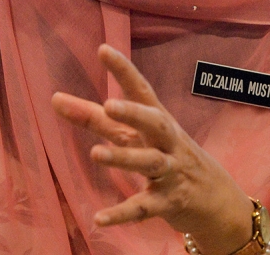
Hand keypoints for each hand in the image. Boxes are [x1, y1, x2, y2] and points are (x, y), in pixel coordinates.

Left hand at [51, 44, 253, 254]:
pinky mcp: (167, 202)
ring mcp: (169, 172)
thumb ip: (93, 117)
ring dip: (123, 158)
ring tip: (96, 153)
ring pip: (149, 162)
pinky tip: (98, 219)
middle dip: (134, 113)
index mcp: (157, 119)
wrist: (215, 199)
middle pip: (154, 122)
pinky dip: (121, 213)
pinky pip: (143, 207)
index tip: (103, 50)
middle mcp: (166, 141)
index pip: (140, 90)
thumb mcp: (133, 134)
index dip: (123, 70)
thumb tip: (54, 98)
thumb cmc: (165, 153)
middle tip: (109, 105)